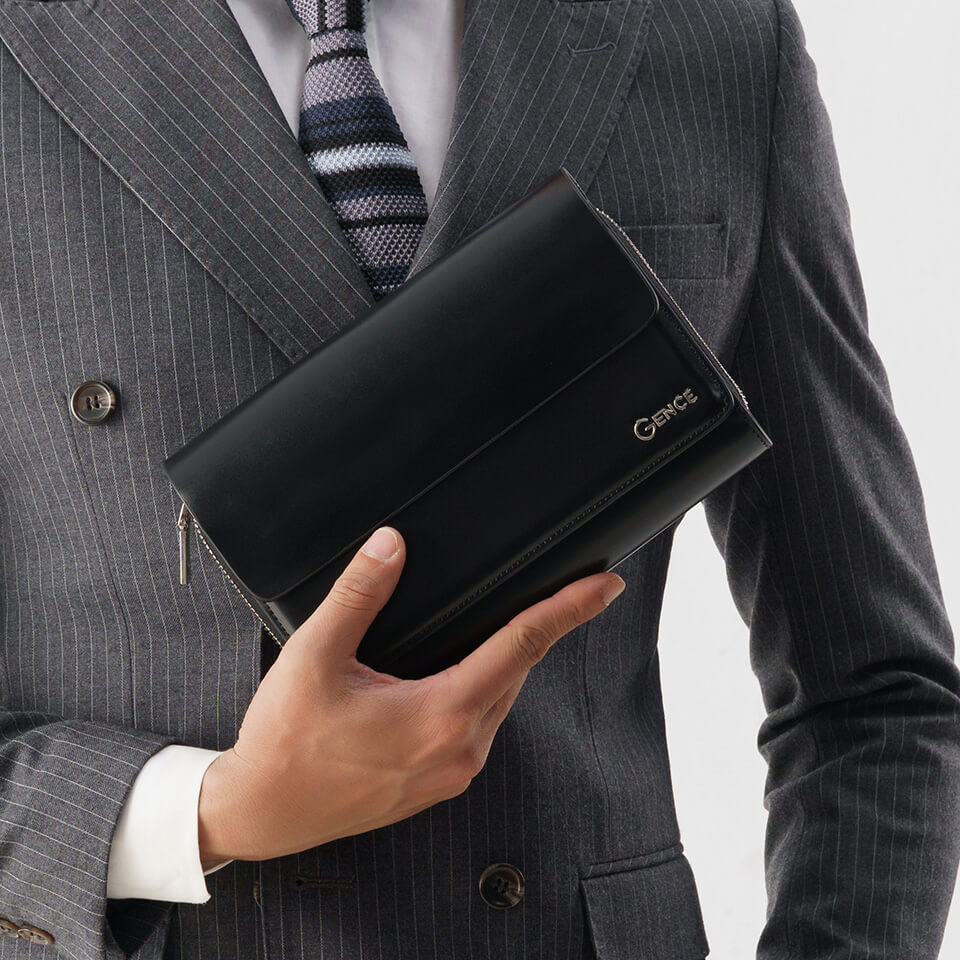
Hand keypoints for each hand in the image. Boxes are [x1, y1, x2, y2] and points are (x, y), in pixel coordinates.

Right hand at [198, 526, 624, 864]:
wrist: (262, 813)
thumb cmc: (285, 743)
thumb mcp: (315, 657)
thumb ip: (360, 595)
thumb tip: (390, 545)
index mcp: (441, 715)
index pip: (522, 645)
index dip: (568, 610)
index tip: (605, 586)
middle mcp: (460, 749)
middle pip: (517, 670)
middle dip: (543, 627)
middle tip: (569, 590)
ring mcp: (452, 771)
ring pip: (500, 698)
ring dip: (512, 659)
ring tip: (519, 620)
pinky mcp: (438, 782)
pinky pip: (480, 723)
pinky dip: (485, 688)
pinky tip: (470, 669)